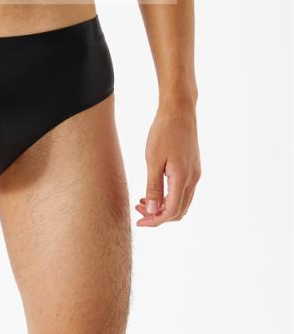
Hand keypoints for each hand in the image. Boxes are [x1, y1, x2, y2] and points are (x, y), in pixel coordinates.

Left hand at [136, 99, 200, 226]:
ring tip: (142, 202)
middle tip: (138, 211)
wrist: (179, 111)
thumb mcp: (153, 160)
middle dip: (158, 216)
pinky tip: (153, 191)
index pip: (171, 211)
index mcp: (183, 178)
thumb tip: (153, 210)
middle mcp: (193, 179)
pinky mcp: (193, 168)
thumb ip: (153, 187)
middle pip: (178, 210)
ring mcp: (195, 173)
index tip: (139, 222)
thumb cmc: (164, 132)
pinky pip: (182, 191)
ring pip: (181, 202)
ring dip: (163, 207)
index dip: (155, 220)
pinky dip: (168, 197)